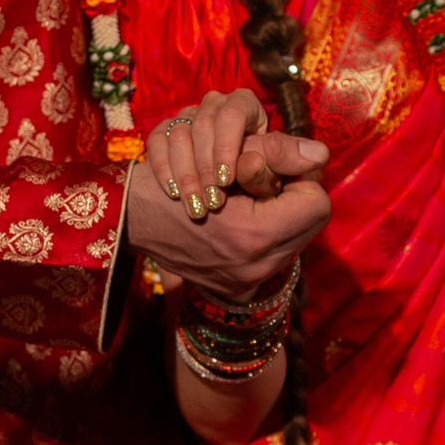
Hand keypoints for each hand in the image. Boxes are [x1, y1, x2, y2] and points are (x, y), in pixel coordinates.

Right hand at [127, 93, 329, 300]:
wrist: (124, 223)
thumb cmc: (168, 183)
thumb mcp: (220, 157)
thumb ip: (274, 154)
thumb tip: (320, 153)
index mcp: (253, 236)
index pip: (316, 203)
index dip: (299, 177)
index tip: (273, 167)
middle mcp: (256, 268)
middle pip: (311, 225)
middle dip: (293, 197)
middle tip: (262, 183)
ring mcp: (247, 283)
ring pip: (296, 240)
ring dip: (281, 215)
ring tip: (250, 203)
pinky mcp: (238, 290)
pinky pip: (276, 256)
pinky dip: (265, 234)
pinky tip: (241, 221)